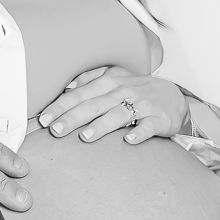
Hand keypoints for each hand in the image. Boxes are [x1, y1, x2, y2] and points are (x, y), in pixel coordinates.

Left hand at [37, 69, 186, 144]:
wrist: (174, 98)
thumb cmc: (139, 90)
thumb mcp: (115, 78)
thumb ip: (91, 79)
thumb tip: (67, 87)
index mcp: (111, 82)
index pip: (81, 93)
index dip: (62, 106)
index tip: (45, 119)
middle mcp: (124, 91)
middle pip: (95, 104)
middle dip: (73, 117)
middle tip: (55, 130)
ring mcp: (142, 105)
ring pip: (119, 115)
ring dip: (101, 126)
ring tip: (85, 137)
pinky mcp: (158, 119)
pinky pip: (148, 127)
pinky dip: (139, 134)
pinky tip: (128, 141)